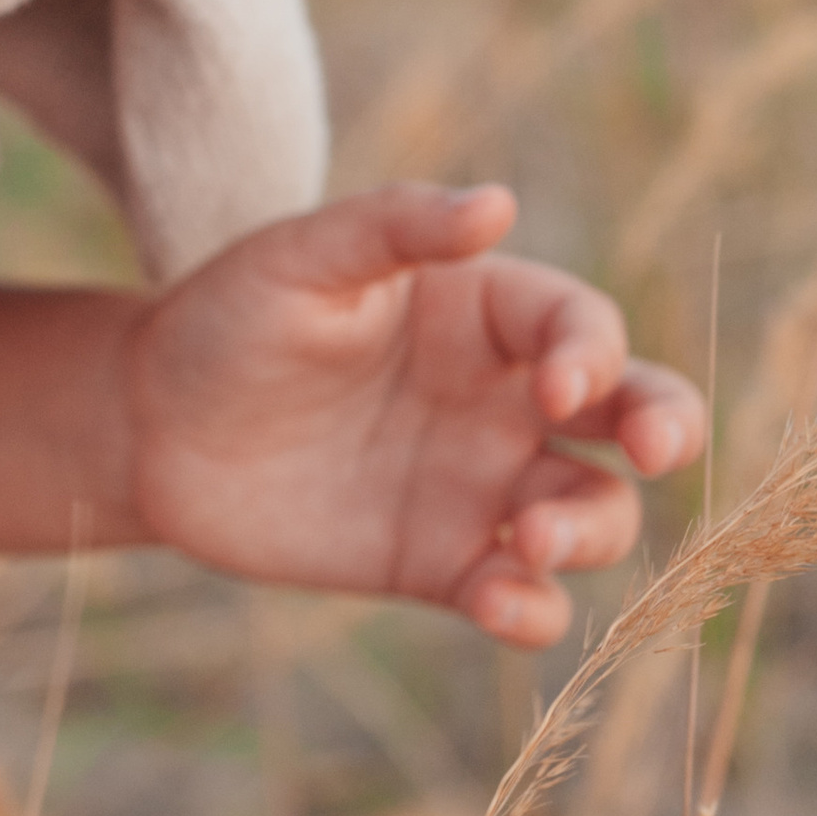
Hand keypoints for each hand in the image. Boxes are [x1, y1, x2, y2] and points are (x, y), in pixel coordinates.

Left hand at [125, 183, 703, 647]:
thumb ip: (395, 228)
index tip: (554, 386)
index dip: (592, 354)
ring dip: (590, 531)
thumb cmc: (230, 315)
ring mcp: (480, 485)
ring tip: (528, 539)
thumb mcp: (301, 257)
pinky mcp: (442, 564)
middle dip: (665, 428)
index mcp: (483, 311)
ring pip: (593, 512)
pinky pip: (522, 596)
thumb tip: (497, 203)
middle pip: (632, 414)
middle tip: (651, 452)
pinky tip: (498, 602)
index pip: (581, 327)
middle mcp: (502, 398)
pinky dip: (534, 612)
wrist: (150, 423)